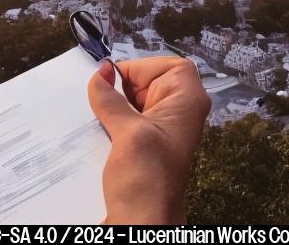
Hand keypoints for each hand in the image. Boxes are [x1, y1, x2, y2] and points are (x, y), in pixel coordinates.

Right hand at [87, 57, 209, 224]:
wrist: (144, 222)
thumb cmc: (148, 183)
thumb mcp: (128, 133)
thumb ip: (112, 99)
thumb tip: (101, 72)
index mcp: (186, 104)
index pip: (170, 66)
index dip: (142, 68)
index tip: (117, 81)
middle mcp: (176, 113)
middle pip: (147, 81)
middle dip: (121, 88)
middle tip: (108, 106)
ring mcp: (159, 129)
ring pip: (130, 100)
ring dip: (111, 107)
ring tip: (106, 125)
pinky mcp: (142, 143)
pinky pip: (122, 118)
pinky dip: (108, 122)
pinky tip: (101, 134)